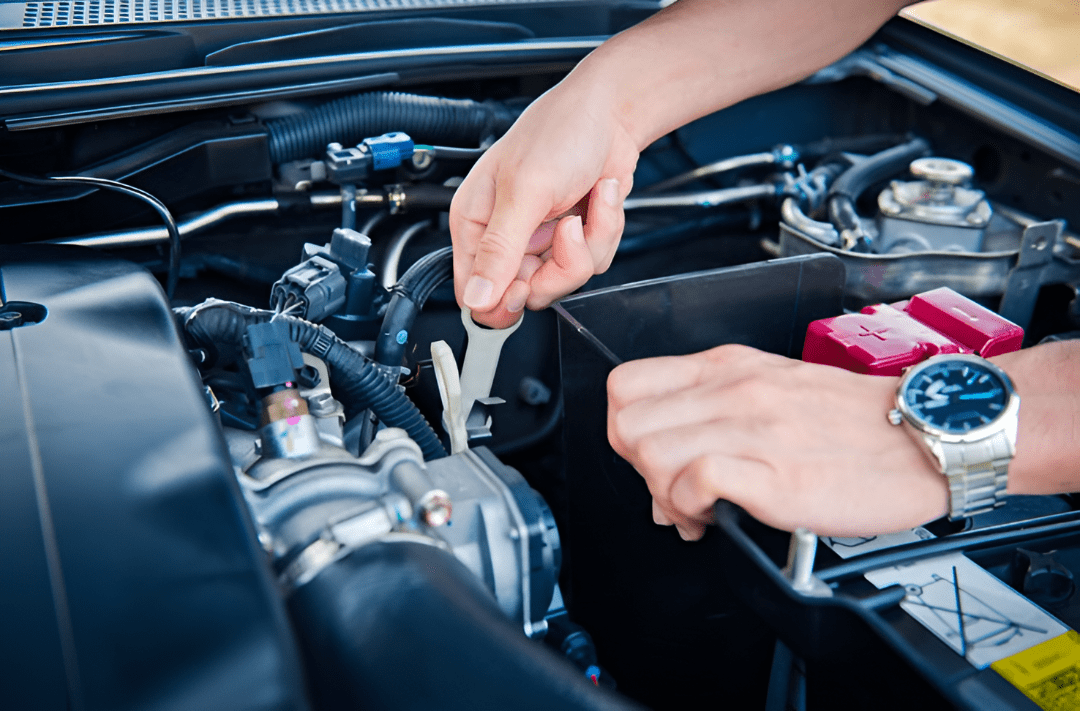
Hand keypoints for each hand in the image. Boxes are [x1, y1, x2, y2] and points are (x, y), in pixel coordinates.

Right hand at [449, 72, 636, 327]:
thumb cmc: (560, 132)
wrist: (612, 113)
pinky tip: (600, 197)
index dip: (502, 300)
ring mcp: (541, 239)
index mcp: (475, 222)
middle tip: (569, 227)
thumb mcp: (526, 191)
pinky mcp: (573, 238)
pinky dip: (605, 231)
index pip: (474, 291)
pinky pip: (591, 262)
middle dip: (560, 265)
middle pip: (526, 293)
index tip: (528, 283)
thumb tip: (476, 298)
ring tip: (589, 199)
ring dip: (589, 242)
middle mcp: (506, 236)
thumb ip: (499, 249)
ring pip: (563, 279)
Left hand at [607, 344, 948, 539]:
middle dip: (636, 467)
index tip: (651, 456)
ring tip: (695, 509)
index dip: (625, 427)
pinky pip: (693, 483)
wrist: (928, 434)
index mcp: (728, 367)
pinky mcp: (775, 475)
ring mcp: (753, 430)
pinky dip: (691, 508)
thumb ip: (713, 415)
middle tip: (671, 489)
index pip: (626, 384)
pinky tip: (715, 517)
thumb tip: (661, 467)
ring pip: (650, 452)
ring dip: (662, 493)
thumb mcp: (772, 388)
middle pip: (626, 424)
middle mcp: (733, 390)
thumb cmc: (855, 420)